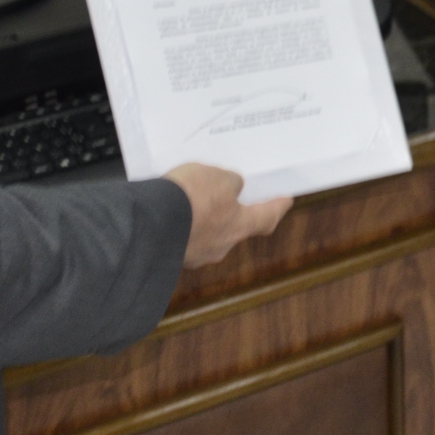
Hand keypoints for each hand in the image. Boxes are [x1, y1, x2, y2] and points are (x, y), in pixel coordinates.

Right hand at [166, 164, 293, 268]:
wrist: (148, 224)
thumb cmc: (191, 199)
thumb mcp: (218, 178)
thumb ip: (231, 183)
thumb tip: (233, 188)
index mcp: (239, 226)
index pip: (267, 217)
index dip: (277, 207)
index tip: (286, 200)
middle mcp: (221, 246)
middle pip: (235, 228)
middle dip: (232, 213)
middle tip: (230, 196)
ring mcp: (195, 255)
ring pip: (206, 234)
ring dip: (202, 219)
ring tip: (191, 199)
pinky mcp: (172, 256)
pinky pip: (182, 237)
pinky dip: (181, 225)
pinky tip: (172, 212)